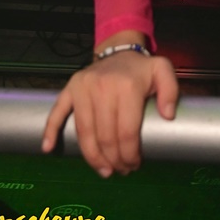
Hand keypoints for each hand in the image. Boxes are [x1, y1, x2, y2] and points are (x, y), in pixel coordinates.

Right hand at [41, 53, 178, 177]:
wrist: (118, 49)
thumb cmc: (141, 68)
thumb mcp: (163, 71)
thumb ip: (171, 90)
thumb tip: (168, 115)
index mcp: (127, 86)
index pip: (126, 131)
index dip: (129, 153)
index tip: (134, 164)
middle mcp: (102, 87)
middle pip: (105, 136)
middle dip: (114, 160)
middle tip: (121, 170)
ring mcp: (82, 88)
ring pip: (84, 132)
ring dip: (93, 157)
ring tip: (104, 170)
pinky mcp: (69, 89)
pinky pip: (57, 112)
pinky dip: (51, 131)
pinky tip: (49, 148)